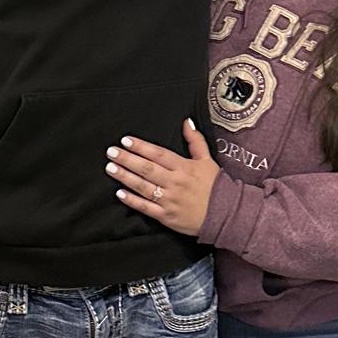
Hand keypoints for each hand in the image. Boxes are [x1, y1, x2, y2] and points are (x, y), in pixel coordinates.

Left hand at [107, 120, 219, 237]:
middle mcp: (175, 182)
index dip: (141, 146)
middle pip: (147, 168)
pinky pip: (146, 207)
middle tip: (111, 152)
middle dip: (127, 159)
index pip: (158, 154)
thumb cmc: (216, 186)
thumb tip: (187, 122)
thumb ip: (195, 141)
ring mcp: (170, 200)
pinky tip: (120, 193)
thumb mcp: (207, 160)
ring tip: (110, 168)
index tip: (126, 140)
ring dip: (125, 177)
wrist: (226, 215)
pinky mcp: (167, 216)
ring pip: (143, 187)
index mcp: (184, 167)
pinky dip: (132, 200)